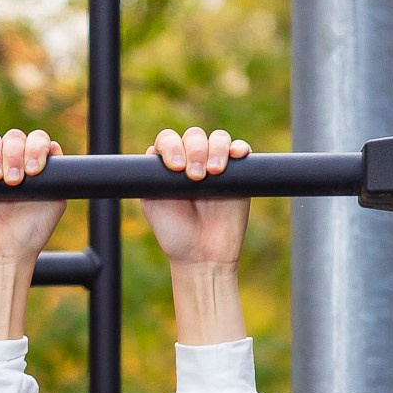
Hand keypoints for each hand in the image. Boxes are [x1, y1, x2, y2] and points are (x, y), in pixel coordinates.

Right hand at [0, 129, 65, 261]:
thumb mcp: (54, 203)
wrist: (2, 255)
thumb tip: (52, 148)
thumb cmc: (29, 233)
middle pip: (14, 137)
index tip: (34, 172)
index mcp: (34, 164)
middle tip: (14, 182)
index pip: (37, 139)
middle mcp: (13, 161)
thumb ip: (58, 177)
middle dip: (15, 155)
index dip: (36, 148)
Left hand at [140, 123, 249, 266]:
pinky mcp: (238, 173)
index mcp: (168, 166)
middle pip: (194, 136)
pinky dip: (239, 148)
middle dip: (195, 151)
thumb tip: (154, 153)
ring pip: (218, 138)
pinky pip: (240, 149)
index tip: (176, 168)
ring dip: (216, 149)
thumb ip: (151, 178)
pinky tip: (237, 155)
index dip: (171, 146)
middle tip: (195, 177)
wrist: (203, 256)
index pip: (168, 139)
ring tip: (214, 172)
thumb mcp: (153, 205)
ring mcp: (215, 165)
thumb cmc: (175, 234)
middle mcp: (192, 161)